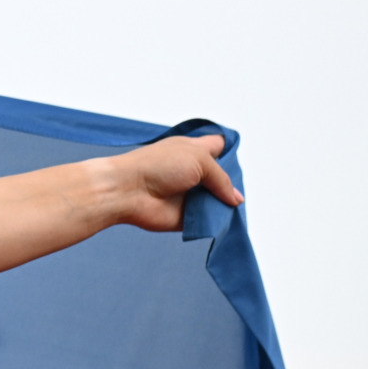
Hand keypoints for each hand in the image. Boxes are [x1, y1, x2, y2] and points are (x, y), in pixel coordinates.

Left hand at [115, 134, 243, 231]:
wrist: (128, 191)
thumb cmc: (156, 166)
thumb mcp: (198, 159)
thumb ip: (222, 178)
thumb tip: (235, 199)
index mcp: (194, 150)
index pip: (219, 147)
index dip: (230, 150)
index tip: (239, 157)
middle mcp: (194, 172)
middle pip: (224, 177)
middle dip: (234, 183)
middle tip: (239, 188)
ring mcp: (191, 194)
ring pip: (219, 200)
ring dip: (227, 205)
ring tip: (232, 206)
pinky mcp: (187, 216)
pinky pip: (209, 220)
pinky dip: (216, 221)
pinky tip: (223, 220)